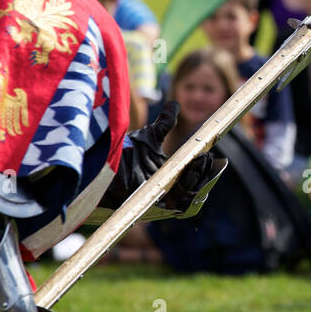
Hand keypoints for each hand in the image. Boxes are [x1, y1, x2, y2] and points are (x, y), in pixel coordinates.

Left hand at [101, 101, 218, 212]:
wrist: (103, 164)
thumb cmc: (127, 151)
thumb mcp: (150, 136)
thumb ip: (165, 123)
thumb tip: (175, 104)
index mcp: (171, 171)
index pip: (194, 172)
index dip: (203, 166)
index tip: (207, 156)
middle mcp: (168, 186)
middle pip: (193, 186)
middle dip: (201, 176)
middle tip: (202, 162)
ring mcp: (160, 197)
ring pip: (185, 198)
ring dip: (193, 186)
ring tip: (194, 173)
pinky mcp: (149, 206)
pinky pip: (169, 207)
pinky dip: (180, 200)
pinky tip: (184, 190)